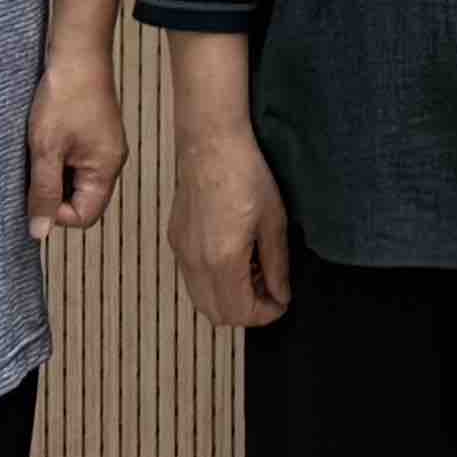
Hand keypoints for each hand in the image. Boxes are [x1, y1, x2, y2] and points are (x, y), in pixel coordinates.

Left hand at [25, 45, 126, 232]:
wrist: (78, 51)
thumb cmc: (64, 98)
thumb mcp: (46, 149)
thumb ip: (43, 192)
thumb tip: (39, 234)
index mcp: (106, 169)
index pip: (84, 216)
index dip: (56, 213)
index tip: (36, 189)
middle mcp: (110, 161)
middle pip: (81, 199)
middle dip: (53, 192)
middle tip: (33, 169)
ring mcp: (103, 146)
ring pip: (75, 179)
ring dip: (53, 173)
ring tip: (38, 151)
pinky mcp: (94, 133)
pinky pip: (76, 160)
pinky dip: (58, 158)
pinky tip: (45, 139)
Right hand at [170, 118, 292, 331]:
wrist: (211, 142)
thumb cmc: (244, 172)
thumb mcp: (273, 220)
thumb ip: (277, 264)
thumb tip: (280, 293)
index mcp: (222, 260)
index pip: (240, 313)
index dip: (265, 314)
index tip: (281, 302)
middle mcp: (195, 262)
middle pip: (217, 314)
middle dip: (246, 311)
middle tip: (270, 291)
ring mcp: (181, 252)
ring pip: (201, 299)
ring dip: (228, 298)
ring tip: (255, 272)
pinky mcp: (175, 239)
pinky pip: (192, 278)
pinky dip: (213, 282)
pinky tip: (235, 257)